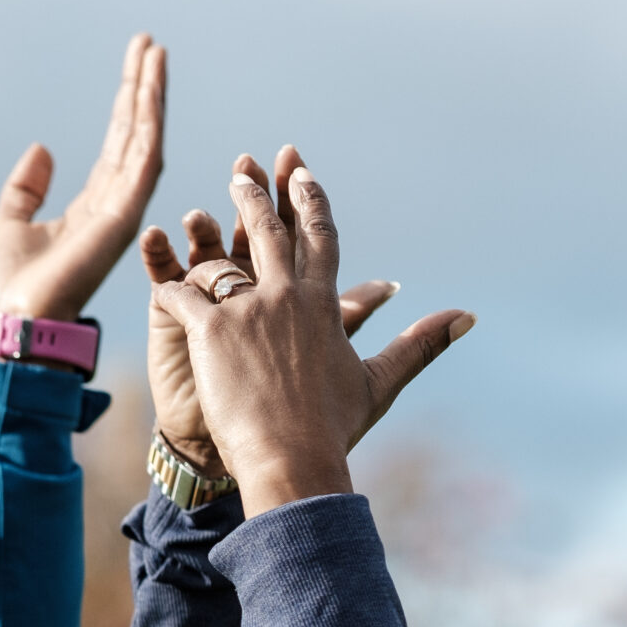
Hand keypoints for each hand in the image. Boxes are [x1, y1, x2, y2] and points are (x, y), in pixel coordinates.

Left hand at [0, 34, 166, 322]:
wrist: (15, 323)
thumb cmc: (10, 288)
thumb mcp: (7, 224)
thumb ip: (27, 187)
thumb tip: (43, 148)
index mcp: (88, 208)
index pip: (115, 146)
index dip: (125, 106)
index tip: (135, 65)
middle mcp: (111, 206)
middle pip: (133, 135)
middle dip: (143, 89)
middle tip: (152, 47)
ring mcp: (120, 211)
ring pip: (143, 140)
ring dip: (151, 97)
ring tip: (155, 54)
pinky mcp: (121, 217)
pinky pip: (142, 161)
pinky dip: (148, 124)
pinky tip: (151, 90)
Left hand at [139, 149, 400, 478]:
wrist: (293, 459)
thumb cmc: (334, 428)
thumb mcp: (379, 381)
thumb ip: (420, 342)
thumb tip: (468, 317)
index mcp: (324, 304)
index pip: (320, 240)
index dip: (310, 204)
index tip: (301, 173)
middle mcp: (288, 297)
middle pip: (270, 233)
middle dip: (257, 196)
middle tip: (245, 168)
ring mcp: (248, 312)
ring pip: (222, 256)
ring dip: (209, 228)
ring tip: (197, 211)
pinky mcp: (211, 332)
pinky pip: (182, 296)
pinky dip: (170, 285)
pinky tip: (159, 270)